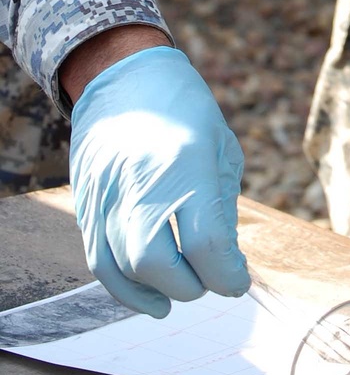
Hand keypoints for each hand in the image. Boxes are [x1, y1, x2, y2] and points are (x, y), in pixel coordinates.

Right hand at [69, 47, 249, 316]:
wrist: (123, 77)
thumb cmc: (185, 112)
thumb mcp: (221, 150)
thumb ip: (222, 210)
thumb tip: (224, 265)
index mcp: (187, 162)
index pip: (206, 243)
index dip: (227, 275)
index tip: (238, 279)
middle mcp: (140, 180)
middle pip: (157, 263)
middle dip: (192, 286)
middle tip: (211, 278)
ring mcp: (107, 193)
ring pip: (125, 268)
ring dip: (160, 291)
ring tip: (186, 288)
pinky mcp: (86, 205)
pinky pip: (99, 262)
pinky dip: (126, 289)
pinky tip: (153, 298)